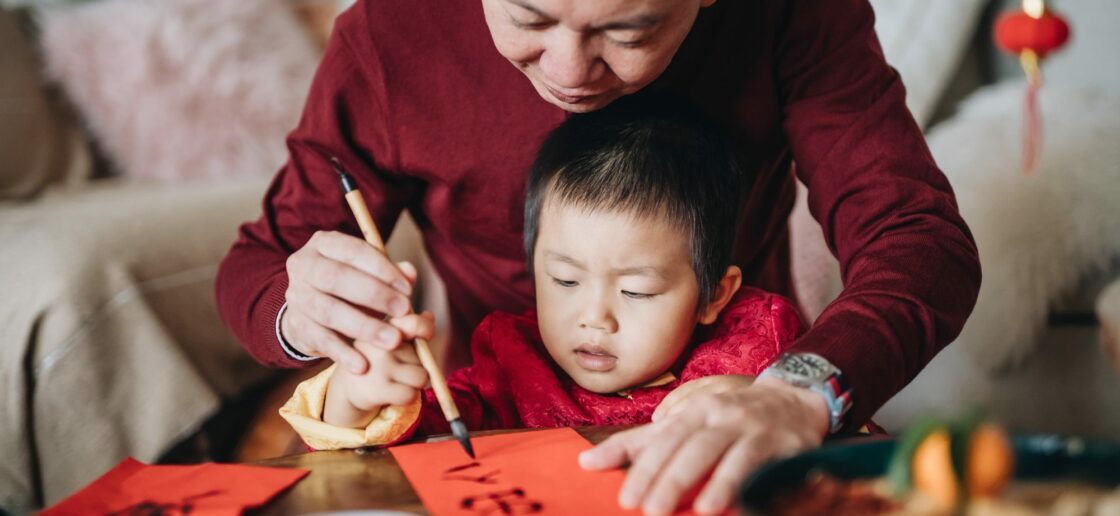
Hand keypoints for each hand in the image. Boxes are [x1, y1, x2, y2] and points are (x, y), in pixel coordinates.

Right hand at [281, 230, 417, 372]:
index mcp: (323, 244)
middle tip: (404, 311)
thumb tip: (410, 273)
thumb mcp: (368, 273)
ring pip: (330, 311)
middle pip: (336, 278)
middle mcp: (303, 266)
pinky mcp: (297, 325)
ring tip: (393, 340)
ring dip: (364, 327)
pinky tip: (363, 365)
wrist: (310, 311)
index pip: (353, 250)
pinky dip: (343, 353)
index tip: (407, 288)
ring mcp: (297, 297)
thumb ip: (390, 271)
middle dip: (374, 295)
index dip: (382, 268)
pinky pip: (321, 340)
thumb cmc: (348, 286)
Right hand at [323, 311, 434, 427]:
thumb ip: (412, 326)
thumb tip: (429, 316)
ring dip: (414, 383)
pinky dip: (407, 397)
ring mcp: (378, 365)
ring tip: (396, 380)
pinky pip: (411, 395)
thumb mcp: (391, 338)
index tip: (426, 335)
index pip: (415, 323)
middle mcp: (379, 343)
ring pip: (421, 377)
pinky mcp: (377, 388)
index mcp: (383, 326)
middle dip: (417, 365)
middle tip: (398, 368)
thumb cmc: (378, 358)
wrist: (349, 386)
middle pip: (424, 356)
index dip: (426, 329)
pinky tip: (392, 393)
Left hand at [579, 376, 829, 514]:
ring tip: (698, 510)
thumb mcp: (683, 422)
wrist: (793, 399)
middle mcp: (721, 415)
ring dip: (715, 482)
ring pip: (729, 455)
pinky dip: (751, 483)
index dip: (643, 468)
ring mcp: (752, 428)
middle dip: (671, 479)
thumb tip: (587, 461)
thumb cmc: (727, 416)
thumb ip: (639, 444)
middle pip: (691, 448)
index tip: (626, 498)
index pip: (662, 440)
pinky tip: (740, 504)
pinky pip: (765, 464)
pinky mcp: (783, 444)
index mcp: (693, 410)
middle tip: (650, 511)